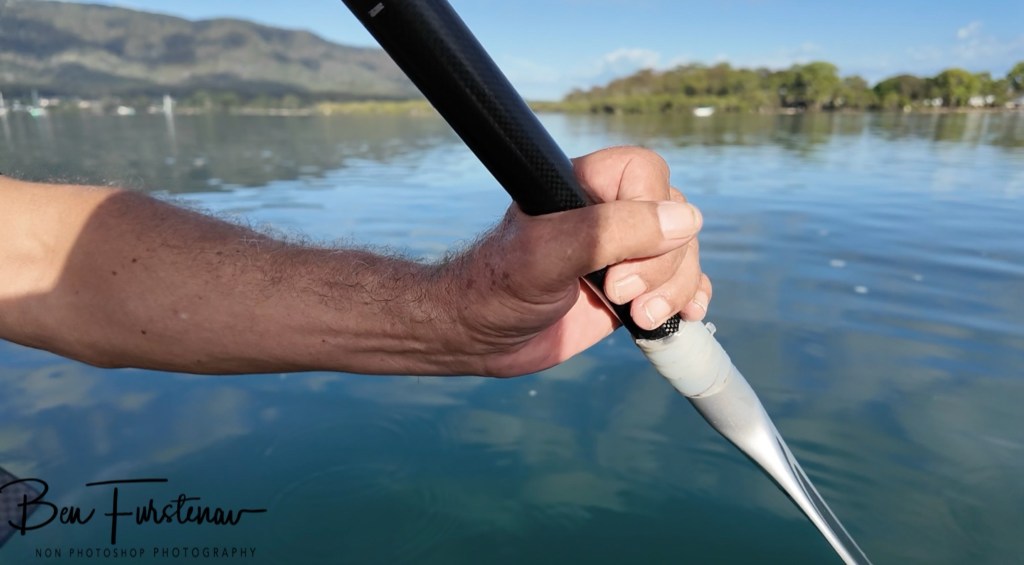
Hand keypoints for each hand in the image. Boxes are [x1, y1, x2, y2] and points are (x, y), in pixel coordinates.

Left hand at [441, 146, 711, 376]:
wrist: (479, 338)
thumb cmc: (497, 288)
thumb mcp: (547, 254)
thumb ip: (611, 232)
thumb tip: (685, 221)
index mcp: (585, 185)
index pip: (647, 173)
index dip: (649, 214)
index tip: (618, 261)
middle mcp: (608, 213)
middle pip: (674, 217)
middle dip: (662, 265)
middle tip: (619, 293)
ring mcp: (622, 253)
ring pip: (683, 253)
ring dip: (675, 288)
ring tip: (641, 317)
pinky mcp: (631, 289)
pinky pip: (681, 283)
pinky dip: (688, 298)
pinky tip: (682, 316)